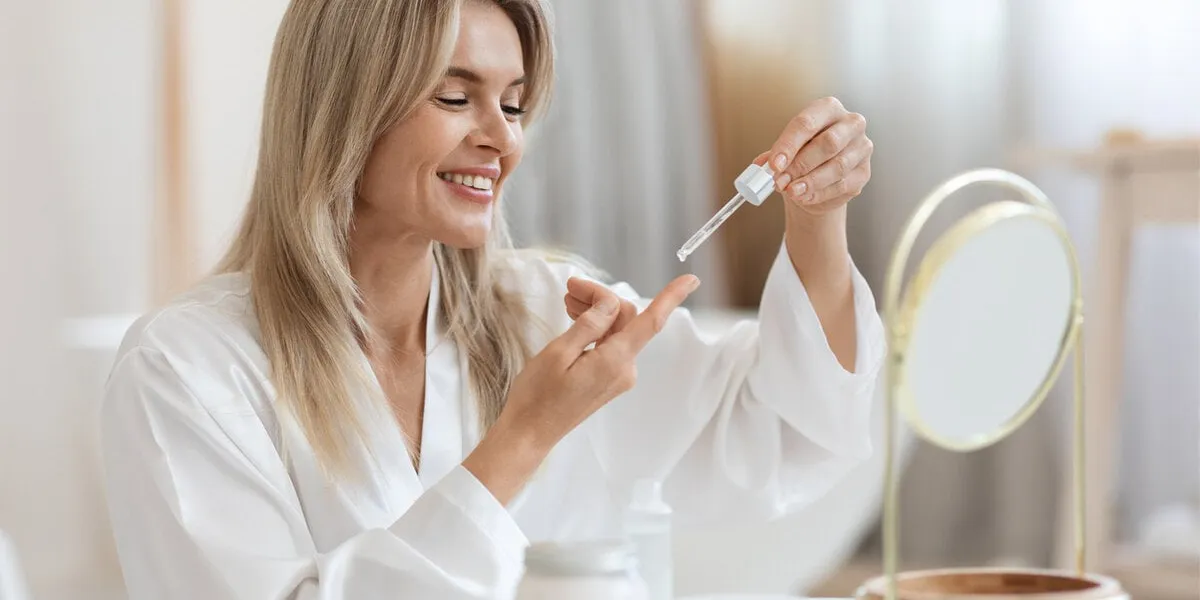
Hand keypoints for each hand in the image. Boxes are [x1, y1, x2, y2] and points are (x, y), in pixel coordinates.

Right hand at [502, 274, 699, 447]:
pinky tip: (575, 319)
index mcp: (615, 361)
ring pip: (616, 330)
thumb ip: (590, 324)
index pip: (651, 322)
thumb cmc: (537, 396)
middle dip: (600, 298)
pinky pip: (609, 345)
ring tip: (567, 300)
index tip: (691, 279)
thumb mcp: (559, 352)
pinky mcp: (608, 381)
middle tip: (570, 287)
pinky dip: (595, 328)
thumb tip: (611, 303)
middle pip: (625, 319)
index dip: (671, 297)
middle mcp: (624, 369)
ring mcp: (618, 377)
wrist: (529, 433)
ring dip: (595, 311)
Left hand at [757, 96, 872, 215]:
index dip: (788, 145)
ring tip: (791, 191)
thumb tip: (761, 166)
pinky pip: (843, 185)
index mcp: (828, 108)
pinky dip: (820, 193)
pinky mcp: (864, 172)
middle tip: (781, 181)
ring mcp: (862, 147)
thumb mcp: (787, 150)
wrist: (821, 176)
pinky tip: (805, 197)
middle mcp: (851, 123)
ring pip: (837, 166)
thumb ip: (776, 155)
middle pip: (828, 143)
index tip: (774, 165)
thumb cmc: (804, 154)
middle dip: (801, 165)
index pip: (807, 123)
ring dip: (811, 182)